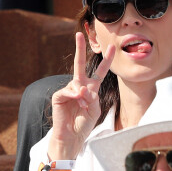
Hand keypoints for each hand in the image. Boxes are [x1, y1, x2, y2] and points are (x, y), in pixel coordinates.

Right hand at [48, 32, 114, 159]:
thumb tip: (81, 88)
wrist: (73, 136)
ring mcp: (69, 89)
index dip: (106, 59)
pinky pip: (68, 91)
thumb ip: (91, 97)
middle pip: (80, 63)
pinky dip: (74, 97)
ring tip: (83, 107)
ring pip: (78, 83)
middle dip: (80, 48)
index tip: (112, 47)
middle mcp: (80, 85)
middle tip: (79, 34)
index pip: (100, 70)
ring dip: (83, 96)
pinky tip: (77, 101)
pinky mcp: (59, 95)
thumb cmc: (85, 122)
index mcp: (91, 87)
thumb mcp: (94, 109)